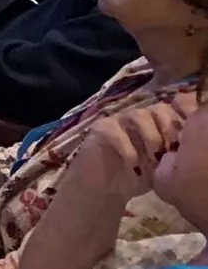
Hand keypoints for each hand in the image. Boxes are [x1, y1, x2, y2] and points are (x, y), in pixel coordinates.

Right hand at [70, 96, 196, 198]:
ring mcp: (120, 120)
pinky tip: (134, 165)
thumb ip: (176, 157)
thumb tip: (193, 153)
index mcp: (159, 124)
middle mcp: (141, 117)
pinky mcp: (101, 128)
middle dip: (171, 129)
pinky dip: (128, 148)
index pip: (176, 110)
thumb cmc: (138, 176)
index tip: (188, 140)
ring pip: (139, 115)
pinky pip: (116, 130)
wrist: (104, 186)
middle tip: (173, 152)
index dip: (185, 118)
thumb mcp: (164, 168)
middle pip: (161, 108)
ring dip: (151, 137)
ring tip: (154, 158)